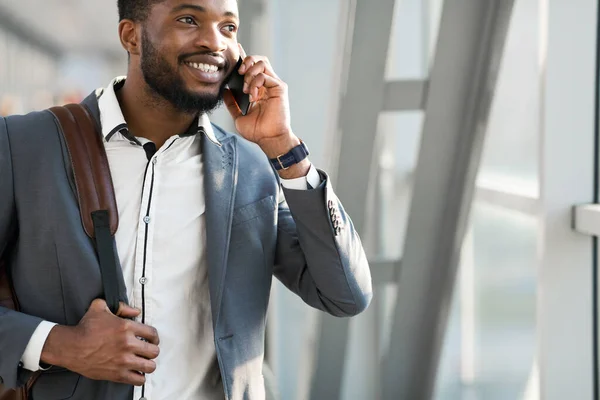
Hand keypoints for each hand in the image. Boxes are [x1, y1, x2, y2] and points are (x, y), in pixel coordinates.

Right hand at [41, 299, 159, 385]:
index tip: (152, 340)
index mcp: (127, 328)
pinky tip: (136, 373)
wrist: (71, 347)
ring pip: (150, 366)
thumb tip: (135, 311)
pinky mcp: (117, 374)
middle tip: (148, 351)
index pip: (152, 334)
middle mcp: (128, 345)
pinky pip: (138, 380)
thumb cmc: (85, 328)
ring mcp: (124, 361)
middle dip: (152, 351)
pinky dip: (140, 377)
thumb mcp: (100, 307)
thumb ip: (121, 306)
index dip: (154, 337)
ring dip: (148, 364)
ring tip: (144, 363)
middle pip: (154, 351)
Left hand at [223, 44, 291, 146]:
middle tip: (239, 74)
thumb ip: (232, 103)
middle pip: (258, 59)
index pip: (252, 67)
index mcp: (259, 89)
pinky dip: (256, 83)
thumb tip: (224, 91)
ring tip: (246, 88)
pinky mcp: (280, 88)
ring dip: (250, 73)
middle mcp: (267, 84)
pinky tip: (253, 95)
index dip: (244, 57)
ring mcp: (274, 85)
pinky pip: (266, 75)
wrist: (268, 139)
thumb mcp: (239, 116)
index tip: (235, 50)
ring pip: (262, 63)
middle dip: (246, 62)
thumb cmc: (258, 131)